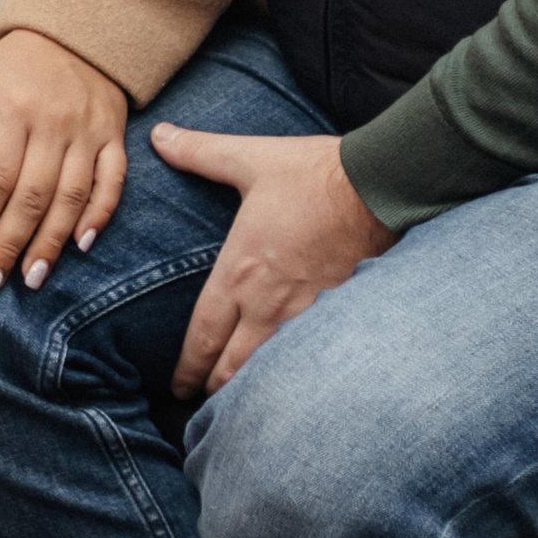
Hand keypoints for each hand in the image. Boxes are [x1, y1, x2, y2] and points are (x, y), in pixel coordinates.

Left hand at [0, 32, 129, 295]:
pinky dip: (98, 216)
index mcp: (13, 111)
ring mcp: (88, 131)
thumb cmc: (8, 69)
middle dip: (9, 246)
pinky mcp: (113, 136)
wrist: (72, 31)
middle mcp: (54, 124)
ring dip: (50, 243)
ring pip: (71, 198)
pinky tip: (80, 246)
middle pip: (32, 197)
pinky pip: (111, 183)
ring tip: (30, 278)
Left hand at [159, 126, 394, 397]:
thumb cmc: (312, 174)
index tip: (179, 385)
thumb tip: (159, 136)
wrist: (378, 186)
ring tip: (238, 401)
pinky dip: (290, 375)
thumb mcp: (249, 158)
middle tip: (201, 401)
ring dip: (249, 388)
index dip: (188, 367)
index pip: (203, 336)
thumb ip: (199, 152)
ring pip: (267, 370)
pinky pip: (305, 358)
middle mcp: (267, 303)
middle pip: (231, 366)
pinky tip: (289, 383)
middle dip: (213, 387)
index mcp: (239, 272)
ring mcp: (303, 314)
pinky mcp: (335, 314)